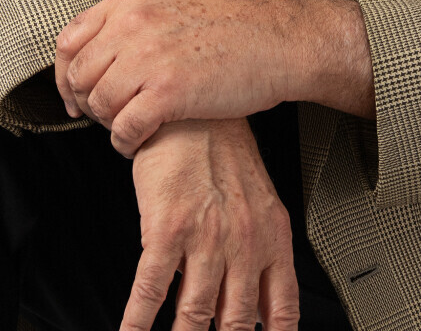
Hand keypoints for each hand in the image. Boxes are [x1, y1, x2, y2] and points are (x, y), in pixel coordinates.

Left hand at [57, 0, 299, 154]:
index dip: (65, 72)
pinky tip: (136, 142)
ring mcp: (149, 58)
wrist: (273, 41)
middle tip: (105, 114)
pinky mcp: (168, 93)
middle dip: (86, 101)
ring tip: (126, 125)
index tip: (77, 91)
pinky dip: (125, 142)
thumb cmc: (225, 16)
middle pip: (79, 75)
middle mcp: (133, 24)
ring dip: (107, 123)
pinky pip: (125, 128)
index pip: (69, 39)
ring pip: (99, 104)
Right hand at [122, 118, 299, 330]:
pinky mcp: (165, 229)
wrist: (193, 111)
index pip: (282, 311)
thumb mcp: (261, 201)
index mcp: (272, 238)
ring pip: (195, 315)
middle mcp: (243, 243)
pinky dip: (138, 322)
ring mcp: (204, 238)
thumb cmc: (224, 152)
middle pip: (236, 322)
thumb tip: (266, 310)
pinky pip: (150, 290)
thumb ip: (264, 254)